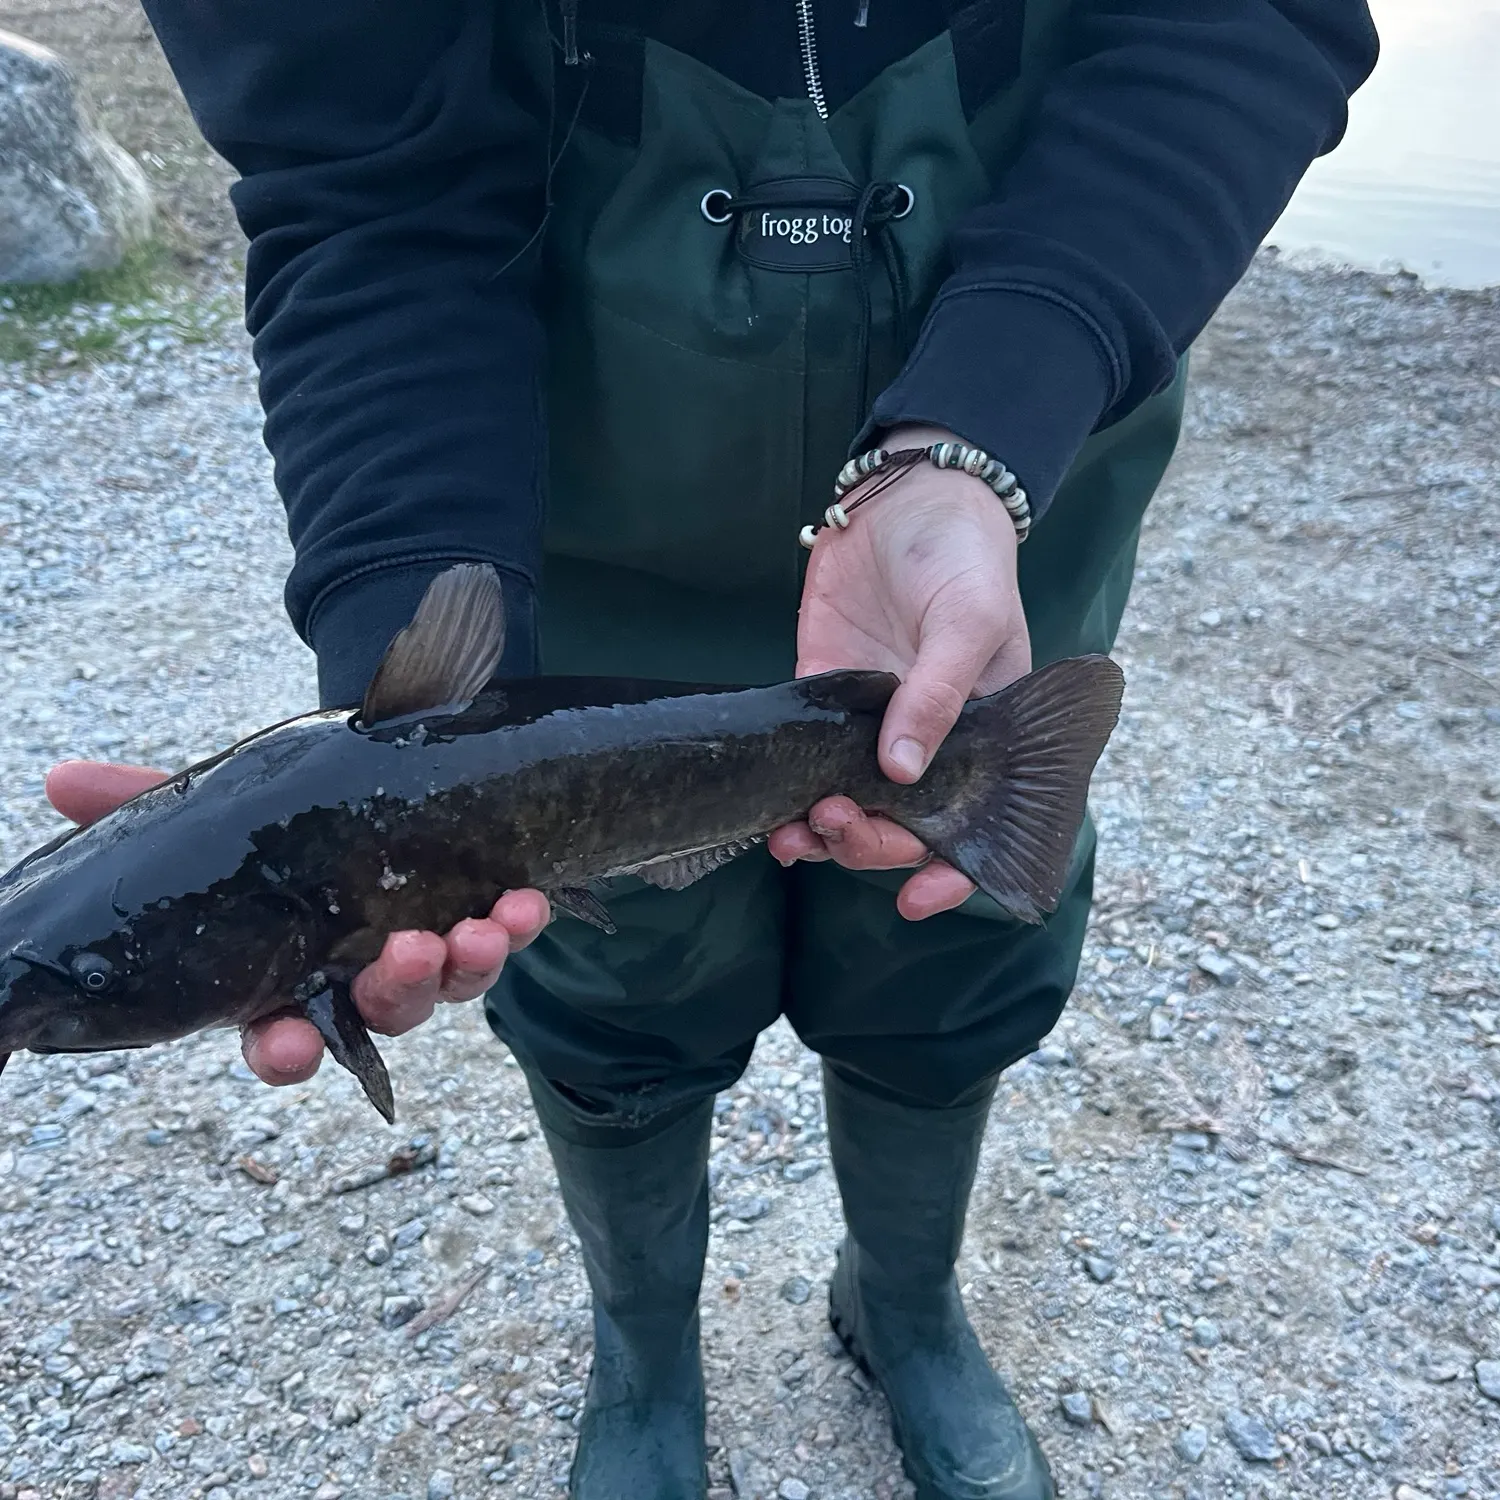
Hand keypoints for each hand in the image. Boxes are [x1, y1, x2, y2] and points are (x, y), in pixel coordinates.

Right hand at [44, 760, 550, 1085]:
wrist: (381, 787)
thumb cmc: (290, 825)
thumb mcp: (222, 812)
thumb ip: (150, 803)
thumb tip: (61, 781)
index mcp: (290, 974)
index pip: (280, 1033)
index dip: (283, 1048)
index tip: (287, 1044)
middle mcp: (361, 979)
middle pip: (378, 1014)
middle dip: (394, 991)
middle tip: (407, 955)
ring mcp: (428, 956)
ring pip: (449, 984)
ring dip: (469, 963)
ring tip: (483, 929)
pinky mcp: (482, 921)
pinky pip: (505, 935)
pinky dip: (519, 923)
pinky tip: (526, 902)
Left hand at [768, 424, 1031, 918]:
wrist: (907, 498)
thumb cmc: (962, 557)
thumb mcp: (969, 621)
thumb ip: (937, 695)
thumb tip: (900, 772)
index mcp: (981, 735)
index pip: (971, 822)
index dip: (949, 871)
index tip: (918, 898)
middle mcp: (926, 742)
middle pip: (900, 824)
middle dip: (869, 843)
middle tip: (836, 824)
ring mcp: (869, 725)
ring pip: (848, 805)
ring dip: (823, 835)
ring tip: (794, 834)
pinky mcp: (819, 698)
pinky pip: (803, 765)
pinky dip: (788, 798)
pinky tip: (771, 814)